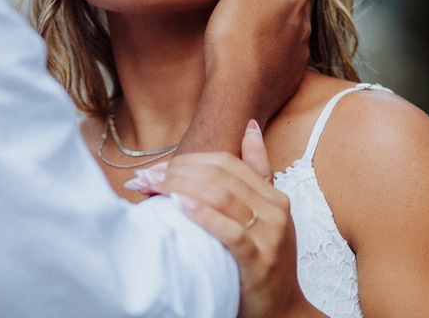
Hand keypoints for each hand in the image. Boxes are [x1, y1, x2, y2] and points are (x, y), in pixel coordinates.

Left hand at [129, 122, 323, 317]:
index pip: (227, 163)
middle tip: (145, 177)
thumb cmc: (264, 262)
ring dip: (181, 186)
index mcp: (273, 196)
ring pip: (222, 197)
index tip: (156, 167)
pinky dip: (202, 214)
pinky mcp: (259, 260)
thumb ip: (257, 172)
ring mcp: (270, 235)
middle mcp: (275, 210)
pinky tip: (179, 206)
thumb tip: (250, 128)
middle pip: (221, 176)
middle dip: (178, 172)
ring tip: (152, 186)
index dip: (189, 160)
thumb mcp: (265, 215)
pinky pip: (229, 231)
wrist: (282, 311)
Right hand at [182, 0, 314, 153]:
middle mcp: (305, 22)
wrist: (238, 96)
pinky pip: (288, 50)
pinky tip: (255, 49)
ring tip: (251, 19)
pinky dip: (275, 44)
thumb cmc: (236, 38)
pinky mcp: (290, 74)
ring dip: (280, 16)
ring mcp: (299, 50)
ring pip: (296, 23)